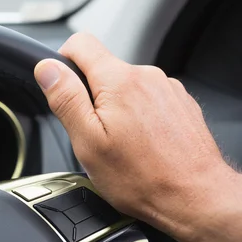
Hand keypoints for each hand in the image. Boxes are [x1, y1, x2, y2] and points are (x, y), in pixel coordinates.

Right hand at [33, 33, 239, 241]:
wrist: (194, 198)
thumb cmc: (143, 178)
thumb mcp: (88, 141)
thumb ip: (65, 98)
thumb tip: (47, 68)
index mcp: (119, 81)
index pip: (80, 43)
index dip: (62, 62)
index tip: (63, 89)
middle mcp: (147, 76)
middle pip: (102, 68)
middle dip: (90, 96)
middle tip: (94, 133)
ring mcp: (167, 88)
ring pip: (124, 86)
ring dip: (115, 107)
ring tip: (121, 144)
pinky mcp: (179, 103)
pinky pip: (146, 99)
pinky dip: (137, 116)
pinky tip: (141, 144)